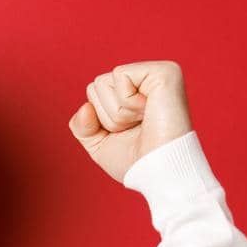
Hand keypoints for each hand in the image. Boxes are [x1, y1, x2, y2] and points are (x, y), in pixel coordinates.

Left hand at [67, 60, 193, 183]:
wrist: (160, 174)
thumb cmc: (138, 163)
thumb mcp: (100, 145)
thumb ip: (82, 127)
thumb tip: (85, 107)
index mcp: (136, 93)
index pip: (94, 92)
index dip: (102, 119)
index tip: (129, 132)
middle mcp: (148, 80)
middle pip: (96, 85)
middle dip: (108, 115)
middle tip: (137, 128)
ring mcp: (158, 73)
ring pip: (104, 81)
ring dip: (118, 112)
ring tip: (145, 121)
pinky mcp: (164, 72)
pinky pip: (120, 75)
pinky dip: (127, 102)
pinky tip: (149, 112)